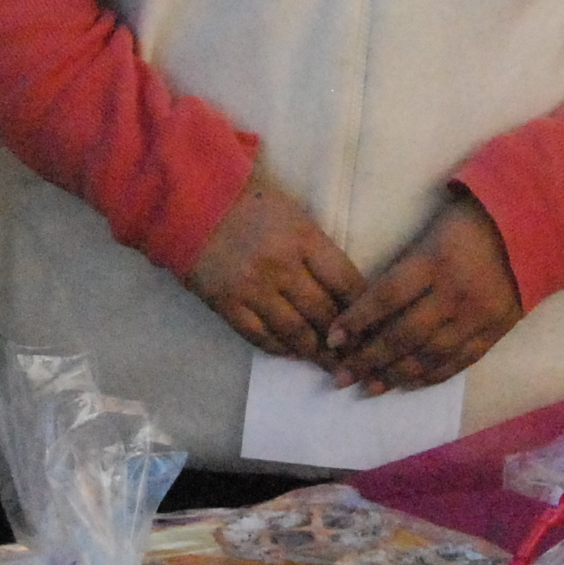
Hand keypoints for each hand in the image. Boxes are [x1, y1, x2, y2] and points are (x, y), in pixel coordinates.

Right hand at [187, 172, 369, 362]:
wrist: (192, 202)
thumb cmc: (250, 204)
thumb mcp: (294, 217)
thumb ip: (318, 252)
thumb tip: (344, 293)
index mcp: (304, 238)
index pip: (346, 282)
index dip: (362, 310)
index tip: (372, 326)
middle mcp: (281, 266)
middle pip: (323, 312)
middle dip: (343, 338)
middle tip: (355, 354)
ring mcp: (252, 288)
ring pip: (295, 332)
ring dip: (314, 351)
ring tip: (328, 362)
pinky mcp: (226, 304)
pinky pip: (260, 336)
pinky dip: (280, 348)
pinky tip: (291, 352)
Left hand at [325, 192, 523, 394]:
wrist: (533, 227)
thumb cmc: (470, 224)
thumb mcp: (431, 234)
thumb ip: (405, 269)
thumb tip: (367, 307)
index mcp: (434, 262)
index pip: (386, 297)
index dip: (357, 321)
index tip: (332, 339)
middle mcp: (454, 294)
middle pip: (404, 334)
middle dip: (369, 358)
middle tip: (342, 376)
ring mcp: (477, 316)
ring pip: (430, 354)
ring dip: (396, 374)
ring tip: (369, 386)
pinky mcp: (496, 331)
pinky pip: (459, 361)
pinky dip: (431, 376)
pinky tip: (409, 384)